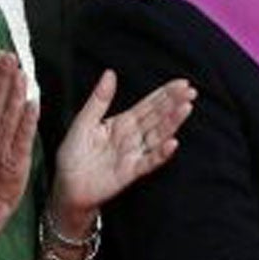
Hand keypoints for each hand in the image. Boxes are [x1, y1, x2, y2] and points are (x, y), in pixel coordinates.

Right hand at [0, 53, 38, 235]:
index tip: (0, 54)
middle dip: (3, 78)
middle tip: (10, 56)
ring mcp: (0, 147)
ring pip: (8, 117)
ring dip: (14, 94)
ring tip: (22, 74)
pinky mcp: (14, 161)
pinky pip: (21, 139)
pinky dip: (26, 122)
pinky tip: (33, 105)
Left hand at [49, 69, 195, 224]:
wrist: (67, 185)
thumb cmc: (73, 155)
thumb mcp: (84, 121)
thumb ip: (99, 99)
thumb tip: (110, 73)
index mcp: (123, 123)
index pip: (149, 105)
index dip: (165, 94)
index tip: (182, 83)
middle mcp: (133, 137)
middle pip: (158, 117)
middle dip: (175, 104)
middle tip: (191, 91)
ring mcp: (134, 153)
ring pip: (158, 135)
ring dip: (173, 122)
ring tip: (186, 108)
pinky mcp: (131, 171)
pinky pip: (149, 161)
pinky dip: (161, 153)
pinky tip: (173, 143)